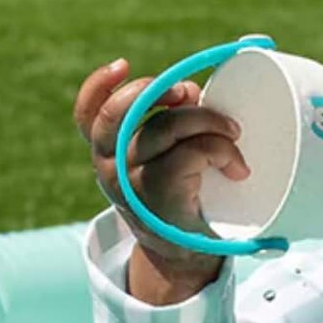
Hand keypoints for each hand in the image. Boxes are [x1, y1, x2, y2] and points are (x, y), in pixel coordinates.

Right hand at [74, 58, 249, 282]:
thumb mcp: (159, 161)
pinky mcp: (161, 194)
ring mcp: (131, 181)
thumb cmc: (177, 197)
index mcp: (105, 153)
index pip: (86, 115)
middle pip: (127, 110)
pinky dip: (221, 150)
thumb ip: (167, 126)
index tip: (123, 66)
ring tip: (234, 133)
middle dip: (162, 91)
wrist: (182, 257)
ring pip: (167, 126)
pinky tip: (236, 166)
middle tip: (192, 94)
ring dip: (209, 121)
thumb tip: (194, 91)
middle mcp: (109, 166)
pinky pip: (192, 152)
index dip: (98, 86)